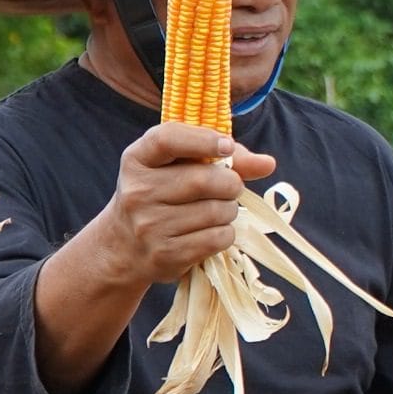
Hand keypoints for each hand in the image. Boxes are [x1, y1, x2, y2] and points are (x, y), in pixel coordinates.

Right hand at [95, 123, 276, 288]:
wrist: (125, 245)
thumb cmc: (163, 195)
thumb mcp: (178, 167)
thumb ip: (222, 157)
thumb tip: (268, 163)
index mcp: (137, 159)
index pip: (167, 139)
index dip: (203, 140)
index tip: (226, 145)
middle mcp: (138, 191)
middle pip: (204, 180)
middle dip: (231, 183)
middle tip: (231, 187)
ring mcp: (149, 225)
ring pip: (217, 211)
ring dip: (229, 210)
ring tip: (218, 210)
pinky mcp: (165, 254)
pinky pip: (217, 238)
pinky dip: (225, 233)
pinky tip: (212, 231)